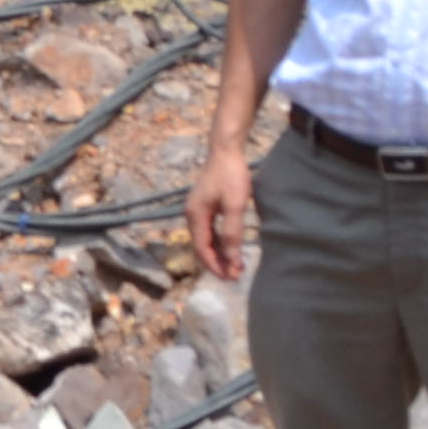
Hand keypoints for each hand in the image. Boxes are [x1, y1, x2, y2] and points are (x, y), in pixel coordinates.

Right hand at [187, 143, 255, 283]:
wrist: (226, 150)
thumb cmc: (231, 176)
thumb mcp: (234, 205)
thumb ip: (232, 233)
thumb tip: (233, 260)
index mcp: (195, 216)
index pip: (202, 250)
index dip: (215, 266)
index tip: (231, 278)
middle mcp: (192, 215)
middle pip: (201, 247)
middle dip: (217, 263)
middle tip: (236, 276)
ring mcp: (197, 211)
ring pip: (206, 240)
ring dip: (219, 254)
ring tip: (236, 266)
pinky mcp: (205, 206)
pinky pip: (210, 231)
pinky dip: (220, 242)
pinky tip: (231, 247)